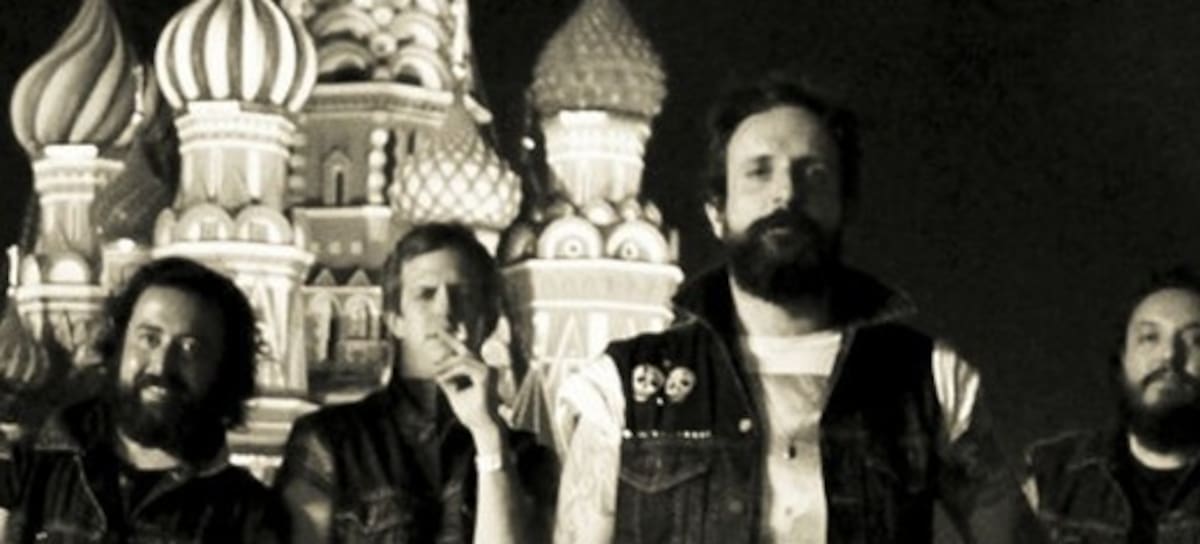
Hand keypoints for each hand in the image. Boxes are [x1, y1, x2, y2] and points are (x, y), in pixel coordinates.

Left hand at [430, 329, 504, 452]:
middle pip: (463, 348)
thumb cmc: (471, 412)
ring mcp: (488, 370)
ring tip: (434, 371)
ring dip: (446, 364)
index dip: (449, 341)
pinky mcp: (486, 376)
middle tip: (430, 330)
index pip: (462, 352)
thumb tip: (435, 367)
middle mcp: (486, 367)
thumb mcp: (454, 393)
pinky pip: (464, 367)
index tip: (433, 334)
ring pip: (463, 359)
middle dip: (446, 337)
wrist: (483, 427)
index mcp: (479, 370)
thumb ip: (447, 379)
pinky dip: (451, 371)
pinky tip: (440, 377)